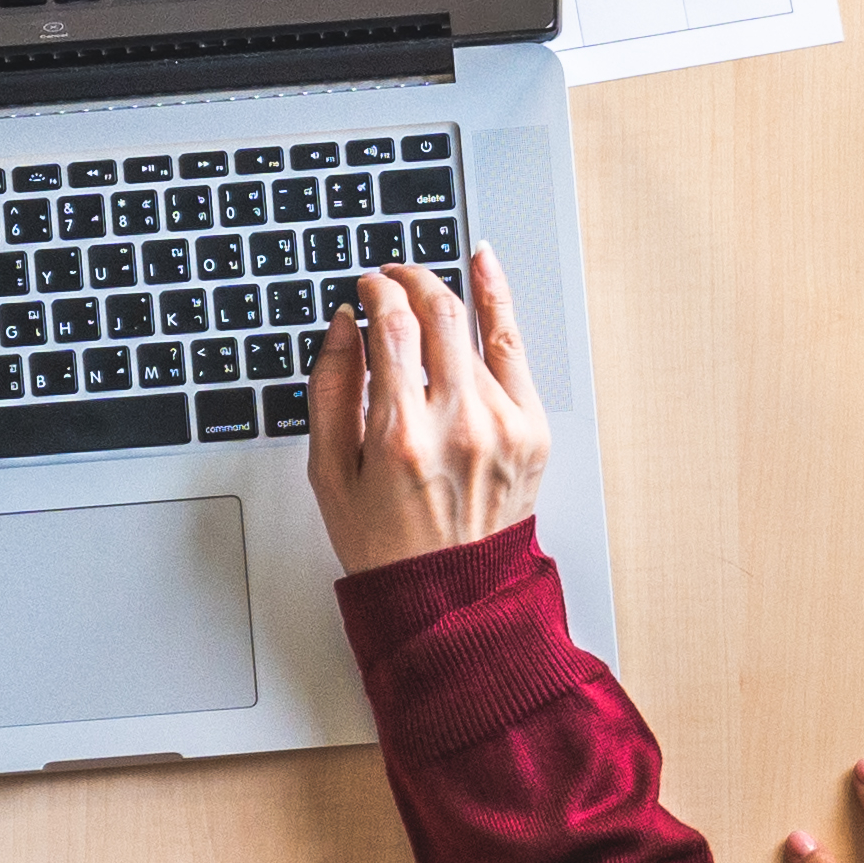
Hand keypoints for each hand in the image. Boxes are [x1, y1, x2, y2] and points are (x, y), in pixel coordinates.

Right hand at [306, 250, 551, 573]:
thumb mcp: (330, 472)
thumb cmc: (385, 543)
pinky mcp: (533, 431)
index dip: (378, 291)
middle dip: (411, 280)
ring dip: (444, 302)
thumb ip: (332, 390)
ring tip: (423, 288)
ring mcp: (504, 427)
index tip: (368, 285)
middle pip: (439, 314)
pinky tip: (484, 267)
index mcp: (401, 437)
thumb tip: (345, 326)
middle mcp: (459, 426)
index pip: (393, 327)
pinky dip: (499, 302)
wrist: (450, 595)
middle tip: (393, 275)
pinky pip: (515, 350)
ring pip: (473, 332)